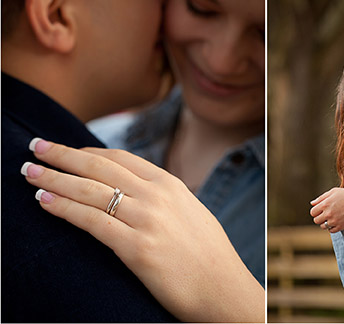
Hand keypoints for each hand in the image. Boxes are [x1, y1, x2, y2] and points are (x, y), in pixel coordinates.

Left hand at [22, 139, 263, 322]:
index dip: (87, 152)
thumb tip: (134, 194)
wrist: (223, 288)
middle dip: (63, 155)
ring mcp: (148, 219)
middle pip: (101, 167)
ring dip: (55, 178)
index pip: (120, 159)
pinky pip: (92, 221)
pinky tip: (44, 201)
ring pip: (91, 190)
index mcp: (170, 184)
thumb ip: (162, 199)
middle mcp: (157, 194)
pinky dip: (64, 208)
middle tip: (36, 146)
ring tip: (29, 172)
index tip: (63, 150)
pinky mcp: (138, 248)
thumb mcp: (188, 213)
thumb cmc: (206, 257)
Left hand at [309, 187, 343, 232]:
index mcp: (325, 204)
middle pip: (316, 220)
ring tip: (332, 217)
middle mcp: (328, 213)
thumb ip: (321, 198)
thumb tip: (312, 203)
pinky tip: (336, 221)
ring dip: (326, 223)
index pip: (313, 212)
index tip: (320, 210)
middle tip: (326, 214)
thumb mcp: (334, 192)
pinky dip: (332, 227)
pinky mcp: (340, 226)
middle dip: (320, 217)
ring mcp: (334, 221)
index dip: (316, 211)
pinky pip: (331, 231)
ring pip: (323, 226)